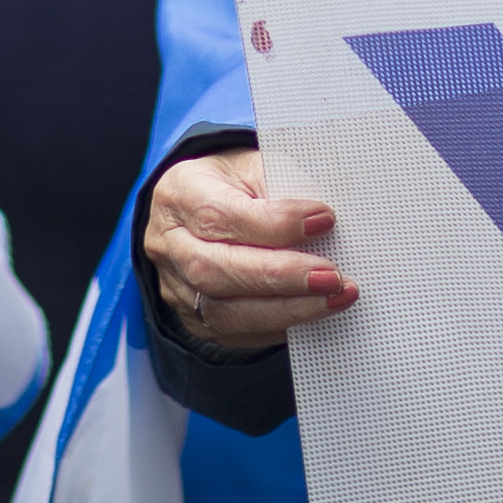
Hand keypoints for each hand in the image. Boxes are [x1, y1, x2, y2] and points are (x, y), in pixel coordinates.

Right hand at [142, 147, 353, 356]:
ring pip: (223, 312)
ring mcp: (175, 286)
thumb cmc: (235, 185)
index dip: (274, 223)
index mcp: (181, 192)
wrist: (202, 210)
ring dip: (287, 309)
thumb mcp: (254, 168)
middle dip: (281, 276)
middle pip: (216, 270)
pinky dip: (278, 326)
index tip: (323, 221)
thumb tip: (326, 223)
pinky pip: (234, 334)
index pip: (221, 215)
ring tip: (333, 298)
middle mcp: (168, 243)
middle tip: (332, 276)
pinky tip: (311, 314)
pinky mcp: (192, 319)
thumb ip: (282, 190)